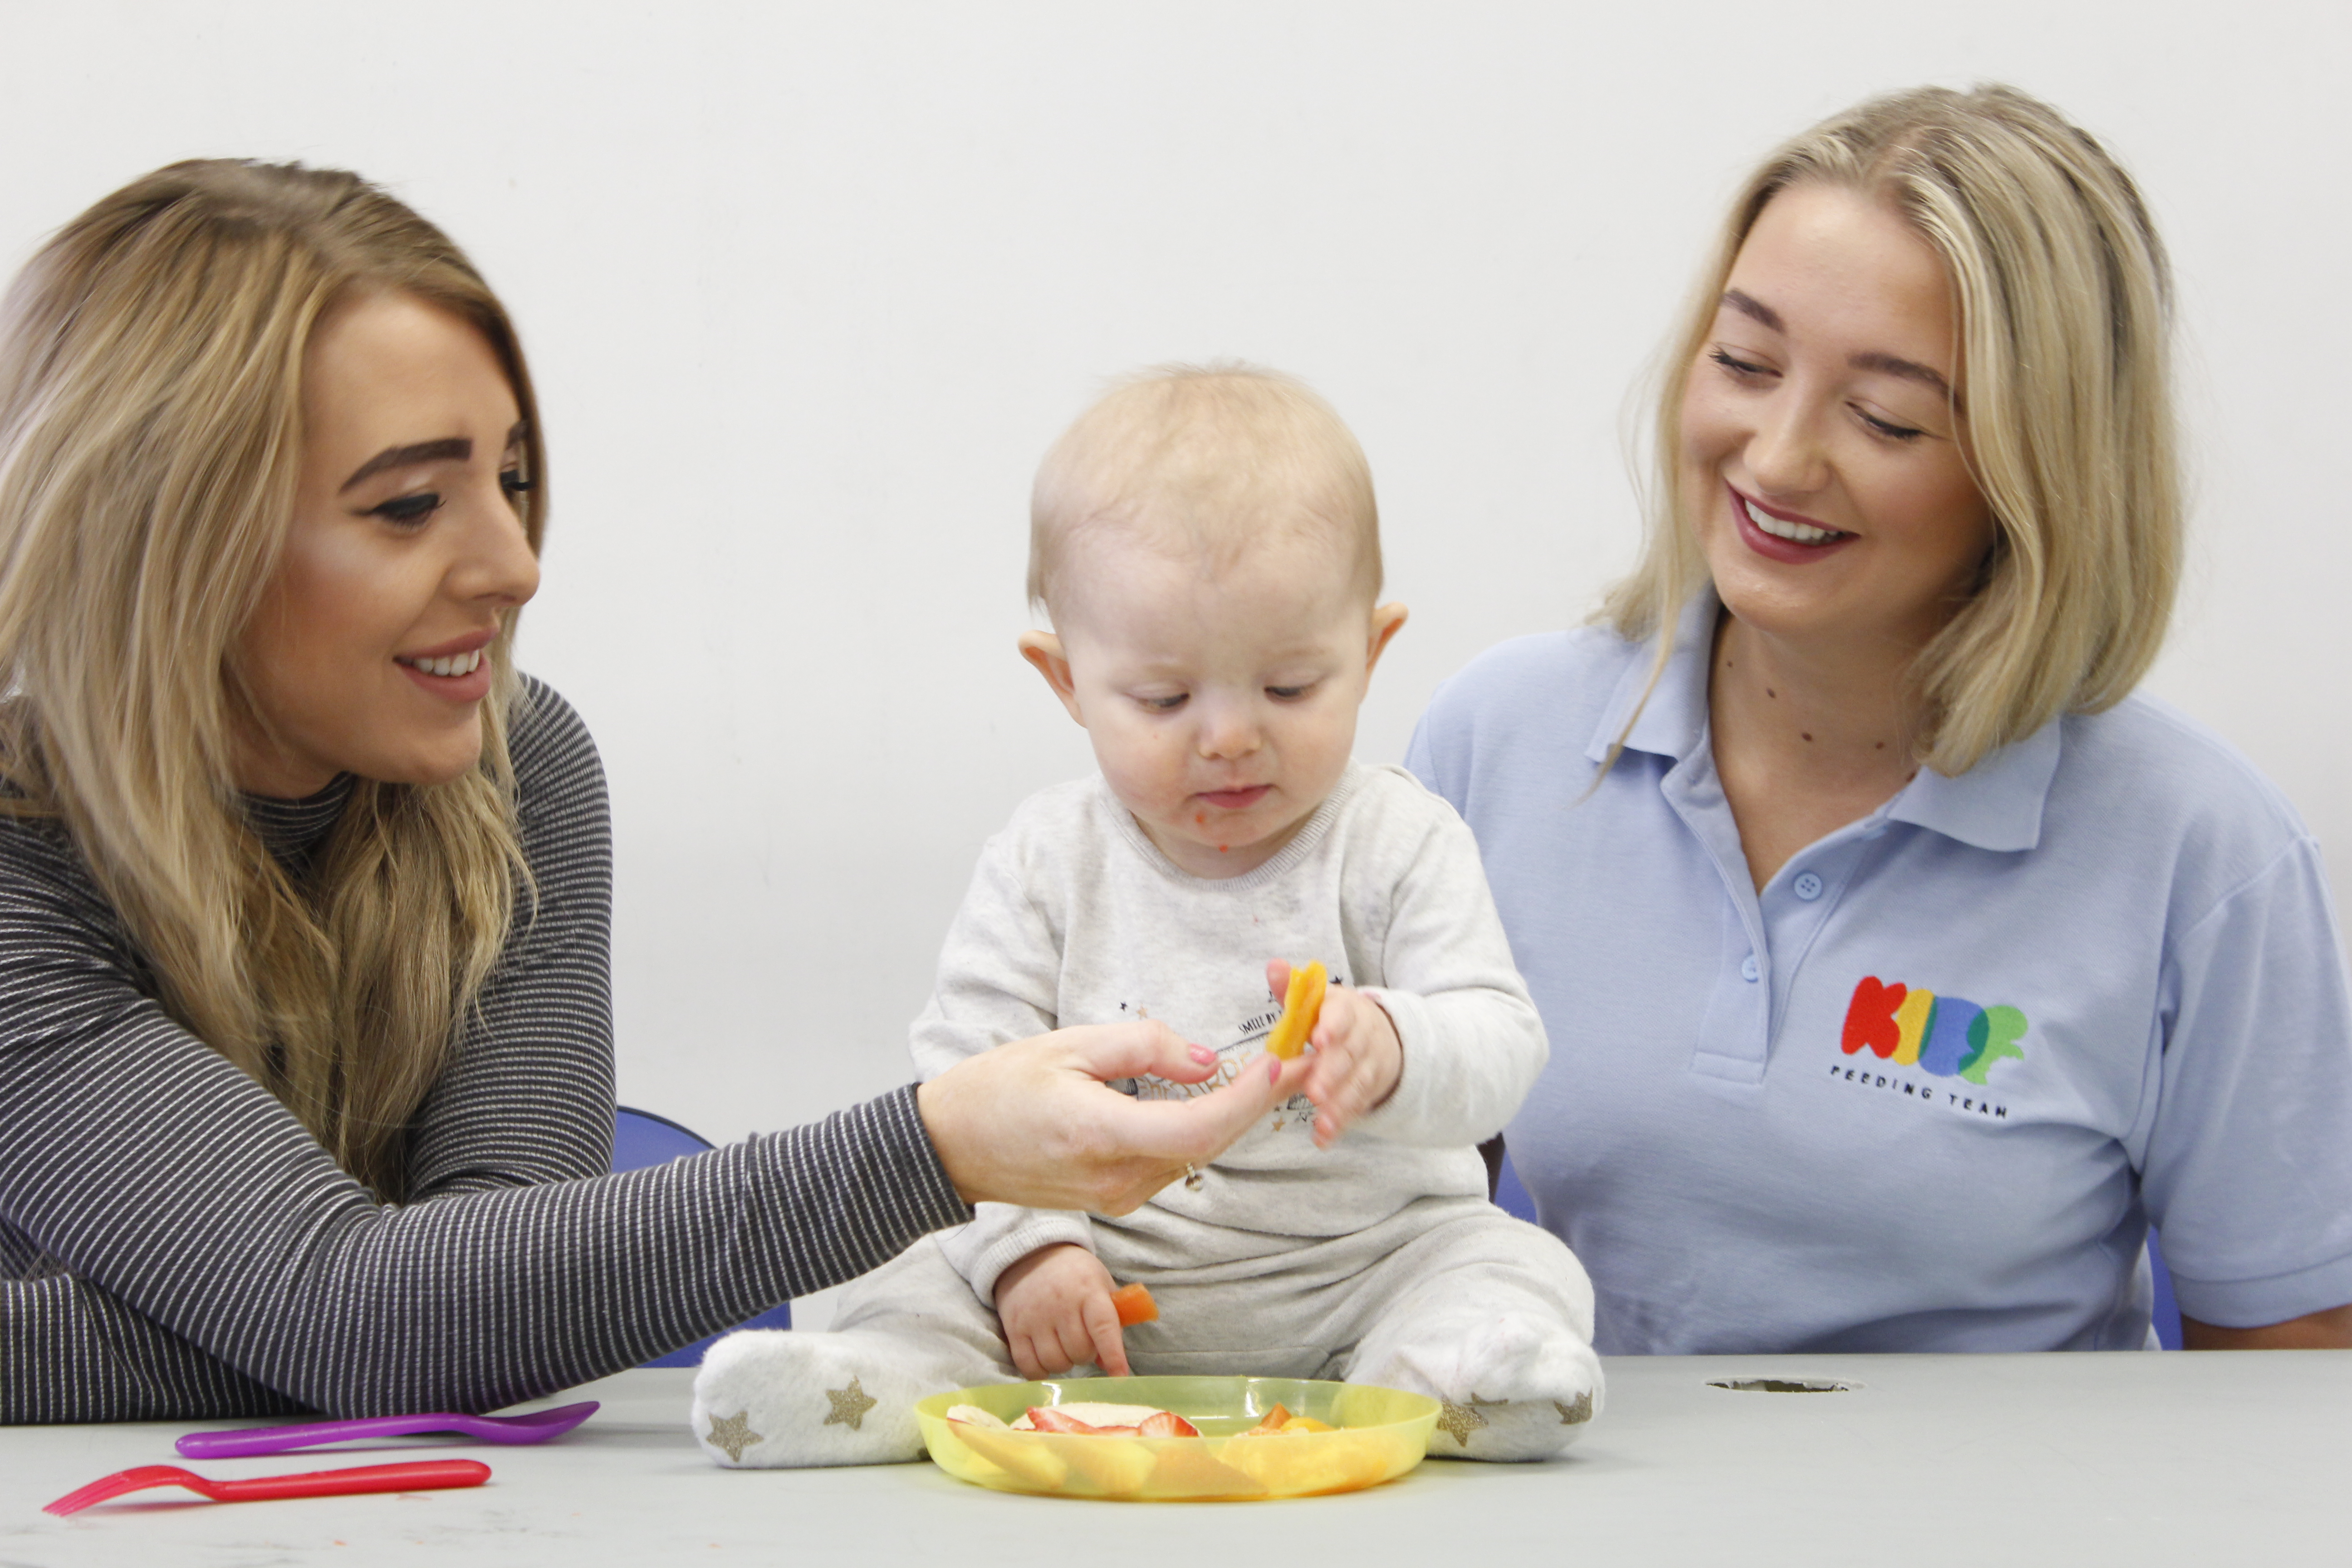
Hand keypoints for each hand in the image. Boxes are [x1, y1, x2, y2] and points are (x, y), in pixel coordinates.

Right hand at [917, 1020, 1311, 1213]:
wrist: (951, 1148)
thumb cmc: (999, 1088)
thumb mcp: (1066, 1046)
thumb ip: (1141, 1049)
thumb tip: (1205, 1059)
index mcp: (1098, 1134)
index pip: (1198, 1126)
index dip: (1249, 1097)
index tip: (1285, 1060)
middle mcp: (1115, 1177)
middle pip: (1210, 1143)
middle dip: (1261, 1101)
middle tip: (1303, 1055)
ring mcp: (1117, 1196)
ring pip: (1195, 1153)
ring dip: (1233, 1114)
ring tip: (1269, 1069)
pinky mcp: (1116, 1199)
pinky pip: (1172, 1160)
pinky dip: (1200, 1128)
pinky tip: (1214, 1096)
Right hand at [995, 1243, 1129, 1377]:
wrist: (1031, 1255)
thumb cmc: (1075, 1275)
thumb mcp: (1101, 1284)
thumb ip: (1111, 1321)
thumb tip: (1107, 1364)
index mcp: (1088, 1290)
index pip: (1103, 1327)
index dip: (1113, 1354)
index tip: (1120, 1376)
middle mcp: (1060, 1304)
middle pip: (1079, 1351)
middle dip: (1086, 1354)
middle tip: (1083, 1342)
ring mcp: (1035, 1317)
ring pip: (1055, 1362)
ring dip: (1065, 1363)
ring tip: (1064, 1348)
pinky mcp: (1014, 1328)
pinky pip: (1029, 1366)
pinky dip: (1040, 1372)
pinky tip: (1046, 1360)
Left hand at [1267, 959, 1402, 1148]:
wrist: (1379, 1036)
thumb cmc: (1332, 1018)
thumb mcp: (1316, 1001)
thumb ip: (1292, 988)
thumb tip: (1273, 965)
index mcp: (1345, 1009)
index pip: (1341, 1015)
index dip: (1332, 1026)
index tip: (1319, 1039)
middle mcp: (1362, 1036)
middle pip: (1350, 1053)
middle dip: (1332, 1072)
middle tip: (1314, 1090)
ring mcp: (1369, 1064)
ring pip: (1357, 1083)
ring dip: (1339, 1103)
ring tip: (1320, 1120)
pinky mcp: (1369, 1090)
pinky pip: (1356, 1107)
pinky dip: (1340, 1123)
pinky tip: (1323, 1137)